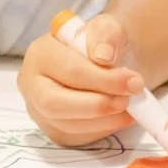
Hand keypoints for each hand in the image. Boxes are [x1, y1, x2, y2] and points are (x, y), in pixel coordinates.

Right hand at [17, 13, 142, 145]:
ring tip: (129, 107)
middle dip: (97, 105)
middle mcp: (31, 84)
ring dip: (104, 120)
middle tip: (128, 100)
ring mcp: (39, 110)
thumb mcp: (107, 30)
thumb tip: (103, 57)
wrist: (105, 63)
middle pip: (55, 104)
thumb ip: (106, 35)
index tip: (135, 82)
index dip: (104, 80)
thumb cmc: (101, 46)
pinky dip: (102, 129)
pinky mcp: (53, 130)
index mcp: (40, 54)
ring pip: (67, 125)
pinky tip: (120, 116)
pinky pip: (76, 137)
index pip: (69, 71)